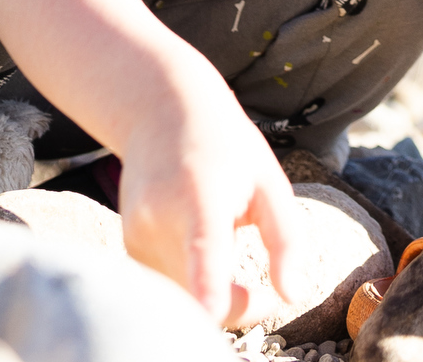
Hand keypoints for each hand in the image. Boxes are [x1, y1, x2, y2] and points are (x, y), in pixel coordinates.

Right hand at [115, 73, 311, 327]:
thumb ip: (286, 239)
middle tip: (268, 291)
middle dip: (239, 308)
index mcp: (200, 195)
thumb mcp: (269, 181)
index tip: (211, 312)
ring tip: (235, 261)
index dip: (207, 288)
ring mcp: (137, 236)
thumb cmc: (223, 144)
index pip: (203, 249)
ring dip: (216, 300)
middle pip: (199, 297)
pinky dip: (194, 287)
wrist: (159, 109)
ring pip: (183, 299)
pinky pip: (169, 287)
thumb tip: (292, 295)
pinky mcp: (130, 249)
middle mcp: (159, 218)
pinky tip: (206, 256)